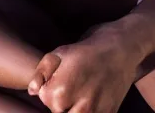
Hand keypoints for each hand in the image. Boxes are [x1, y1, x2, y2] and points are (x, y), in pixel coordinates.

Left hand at [27, 27, 141, 112]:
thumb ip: (42, 72)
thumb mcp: (60, 52)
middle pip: (59, 111)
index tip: (59, 76)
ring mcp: (95, 112)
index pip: (44, 100)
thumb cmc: (88, 48)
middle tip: (71, 83)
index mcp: (61, 91)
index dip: (49, 87)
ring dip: (74, 107)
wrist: (122, 48)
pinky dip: (90, 109)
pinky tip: (93, 96)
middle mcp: (78, 107)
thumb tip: (32, 91)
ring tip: (80, 91)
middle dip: (61, 101)